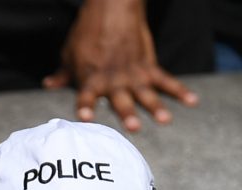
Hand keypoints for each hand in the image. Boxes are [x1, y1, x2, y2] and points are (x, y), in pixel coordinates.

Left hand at [44, 0, 197, 131]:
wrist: (112, 7)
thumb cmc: (87, 32)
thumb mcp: (70, 53)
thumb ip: (63, 73)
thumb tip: (48, 84)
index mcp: (91, 78)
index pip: (85, 97)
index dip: (85, 107)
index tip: (85, 118)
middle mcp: (113, 80)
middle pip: (120, 99)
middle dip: (127, 112)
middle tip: (134, 127)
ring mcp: (133, 74)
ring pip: (146, 93)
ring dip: (156, 107)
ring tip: (165, 120)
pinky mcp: (148, 66)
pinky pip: (166, 80)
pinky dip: (180, 91)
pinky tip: (193, 102)